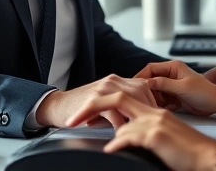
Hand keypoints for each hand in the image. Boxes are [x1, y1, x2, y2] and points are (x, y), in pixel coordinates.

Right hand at [36, 74, 156, 128]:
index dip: (153, 102)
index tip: (158, 118)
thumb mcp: (107, 102)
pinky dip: (120, 124)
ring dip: (136, 117)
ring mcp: (103, 89)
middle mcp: (113, 81)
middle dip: (149, 109)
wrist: (58, 106)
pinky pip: (113, 111)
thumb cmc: (82, 107)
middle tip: (152, 126)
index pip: (145, 87)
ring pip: (129, 99)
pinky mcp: (93, 100)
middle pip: (141, 90)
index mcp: (118, 81)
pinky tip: (122, 134)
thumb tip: (142, 118)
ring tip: (140, 131)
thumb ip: (123, 104)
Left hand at [66, 92, 215, 170]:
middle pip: (117, 96)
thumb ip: (145, 133)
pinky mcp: (156, 134)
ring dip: (99, 123)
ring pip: (120, 115)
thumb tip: (123, 137)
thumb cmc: (189, 153)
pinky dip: (116, 143)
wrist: (210, 157)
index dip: (103, 103)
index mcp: (155, 112)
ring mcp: (155, 122)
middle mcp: (154, 112)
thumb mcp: (164, 138)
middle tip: (73, 119)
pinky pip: (129, 136)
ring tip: (82, 128)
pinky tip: (109, 150)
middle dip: (92, 105)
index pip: (124, 97)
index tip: (86, 114)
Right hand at [135, 60, 215, 116]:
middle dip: (147, 91)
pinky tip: (168, 108)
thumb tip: (147, 82)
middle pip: (151, 81)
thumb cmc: (204, 92)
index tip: (133, 87)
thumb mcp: (182, 87)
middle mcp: (171, 75)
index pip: (151, 69)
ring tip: (158, 106)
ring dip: (155, 99)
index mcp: (173, 67)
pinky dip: (162, 104)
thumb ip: (164, 84)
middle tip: (144, 100)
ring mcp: (172, 86)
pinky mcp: (174, 96)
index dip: (141, 77)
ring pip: (155, 91)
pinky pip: (162, 99)